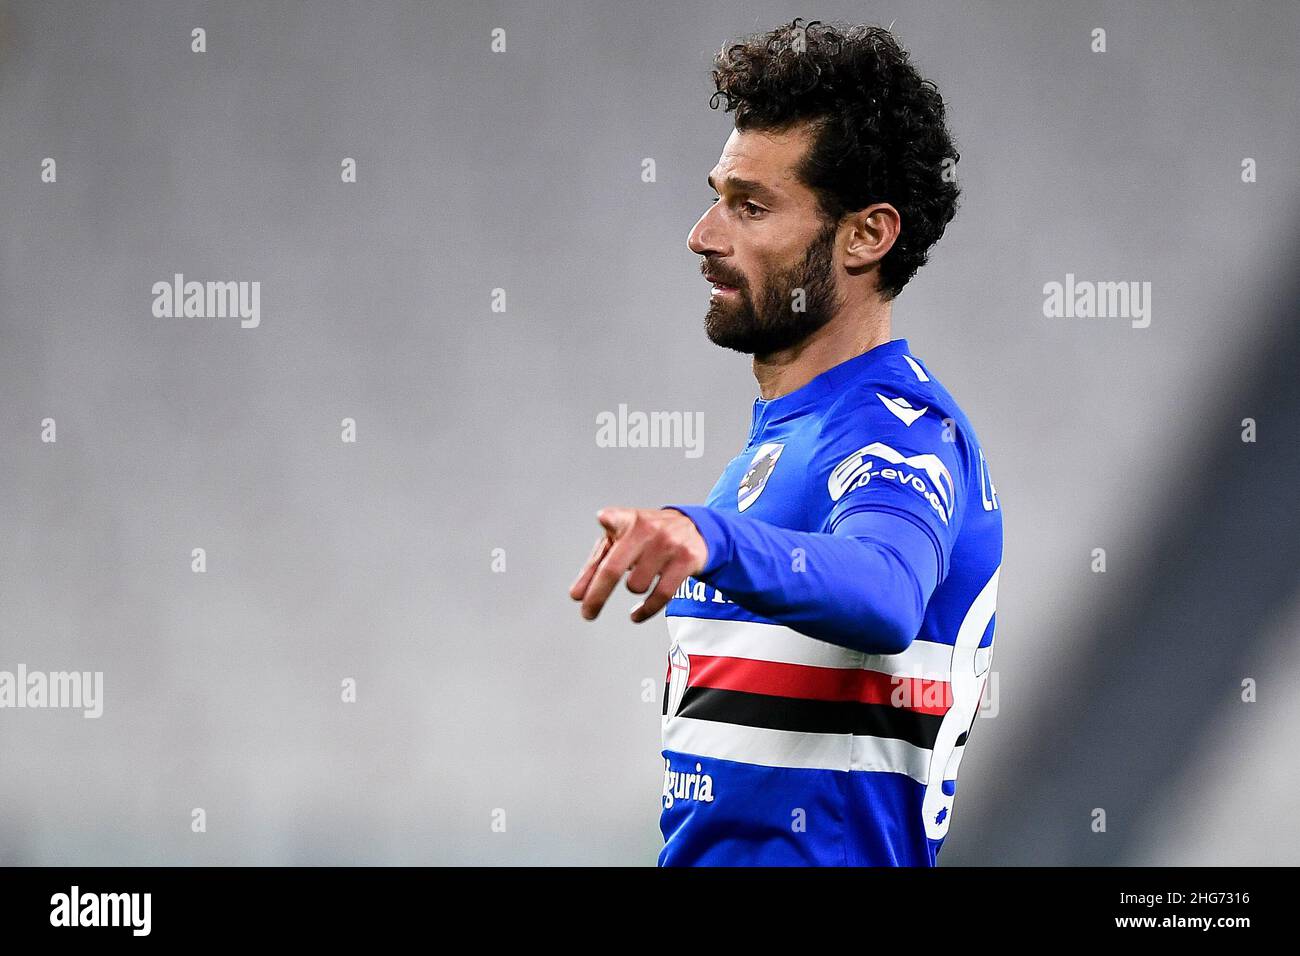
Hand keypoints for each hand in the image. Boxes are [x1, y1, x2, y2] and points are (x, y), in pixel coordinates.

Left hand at [568, 507, 708, 622]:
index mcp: (628, 519)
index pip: (606, 526)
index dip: (597, 536)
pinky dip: (644, 611)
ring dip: (634, 588)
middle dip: (596, 596)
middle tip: (587, 613)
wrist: (695, 528)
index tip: (582, 560)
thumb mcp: (620, 542)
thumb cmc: (647, 538)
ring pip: (636, 585)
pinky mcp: (686, 560)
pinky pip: (660, 595)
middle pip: (612, 569)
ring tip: (639, 580)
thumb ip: (596, 565)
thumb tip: (577, 595)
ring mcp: (667, 544)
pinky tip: (636, 614)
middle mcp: (647, 528)